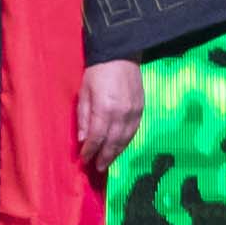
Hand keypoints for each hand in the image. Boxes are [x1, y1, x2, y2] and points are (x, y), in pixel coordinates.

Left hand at [81, 55, 146, 174]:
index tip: (84, 160)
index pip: (97, 136)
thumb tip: (83, 139)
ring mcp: (135, 112)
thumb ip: (84, 116)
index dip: (90, 150)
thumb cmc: (97, 72)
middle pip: (113, 141)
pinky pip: (134, 131)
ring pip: (126, 139)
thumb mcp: (84, 92)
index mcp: (105, 109)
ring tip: (108, 162)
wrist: (121, 56)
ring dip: (116, 153)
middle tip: (98, 168)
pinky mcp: (142, 110)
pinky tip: (120, 148)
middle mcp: (122, 114)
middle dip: (105, 156)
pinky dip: (126, 142)